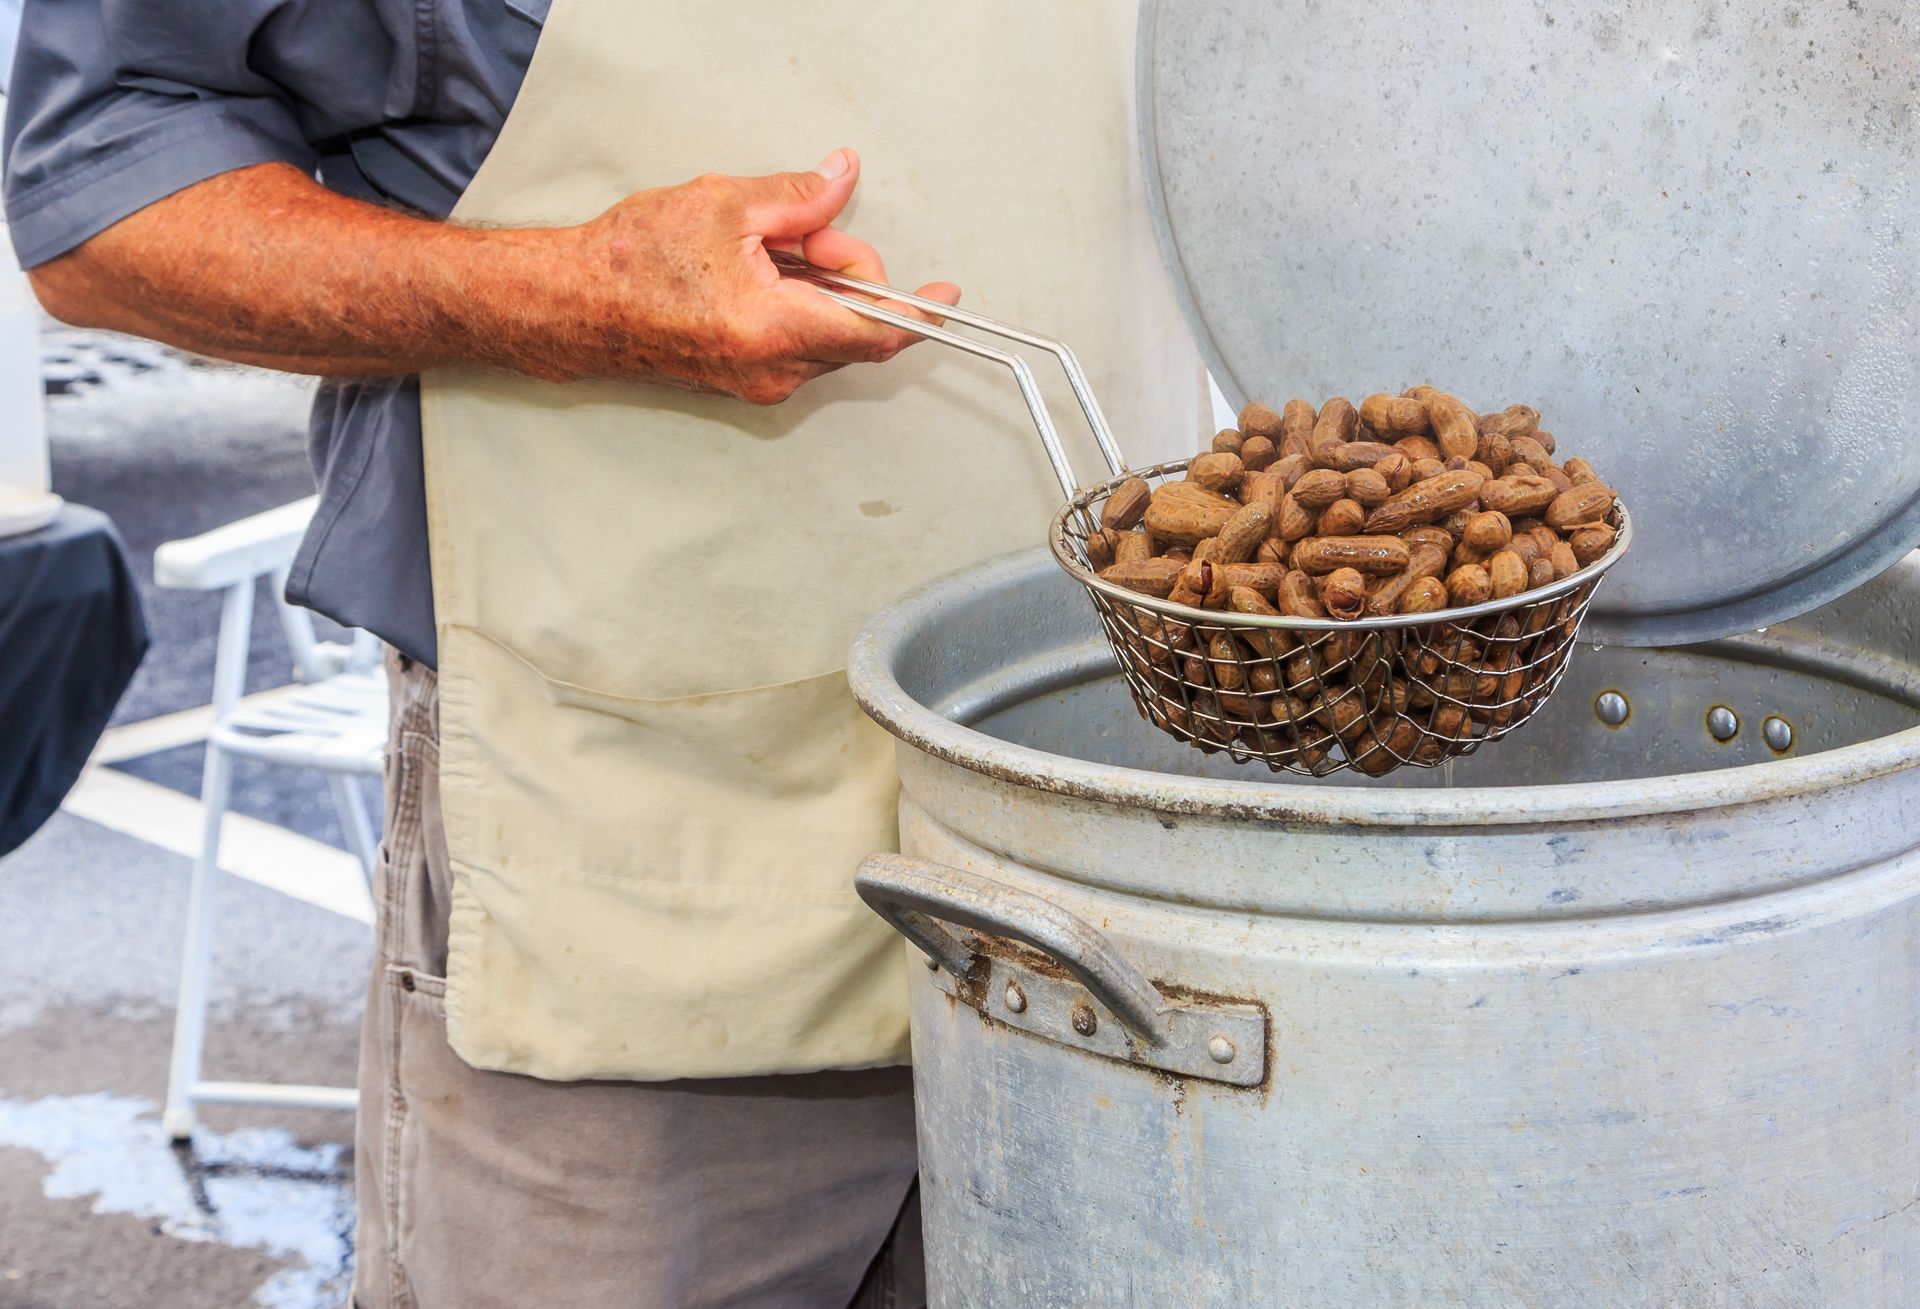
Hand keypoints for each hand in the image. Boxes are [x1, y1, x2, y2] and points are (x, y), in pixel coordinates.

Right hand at [561, 148, 958, 402]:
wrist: (574, 306)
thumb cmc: (633, 260)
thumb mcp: (723, 206)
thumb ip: (799, 197)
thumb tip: (841, 178)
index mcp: (775, 328)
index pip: (876, 331)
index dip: (920, 312)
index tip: (945, 295)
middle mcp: (774, 370)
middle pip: (855, 327)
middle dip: (847, 273)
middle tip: (803, 231)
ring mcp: (759, 384)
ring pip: (828, 334)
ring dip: (819, 289)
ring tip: (766, 252)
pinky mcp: (745, 383)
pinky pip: (799, 344)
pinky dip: (797, 306)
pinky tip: (757, 276)